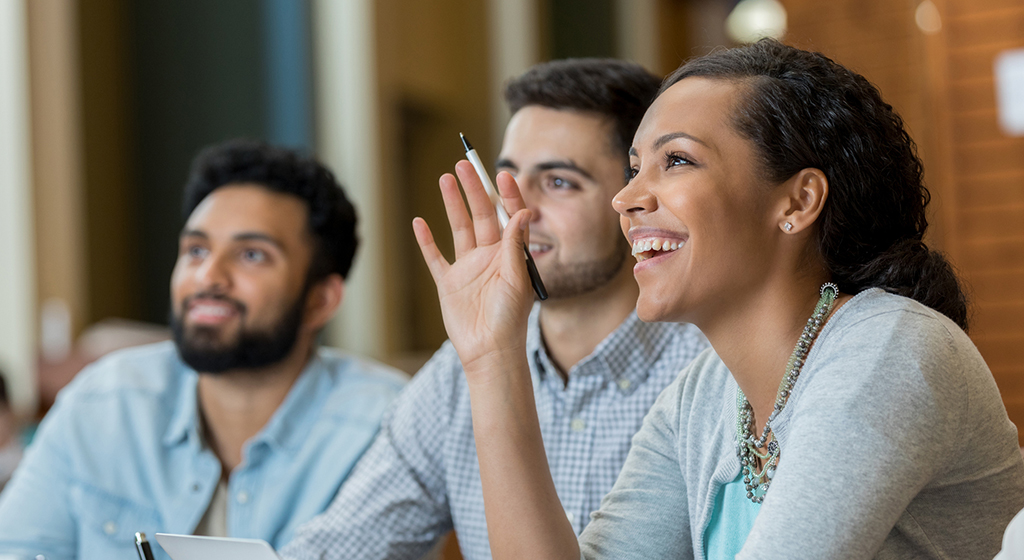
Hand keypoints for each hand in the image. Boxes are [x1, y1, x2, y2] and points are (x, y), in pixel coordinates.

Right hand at [413, 160, 534, 380]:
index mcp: (510, 255)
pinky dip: (426, 241)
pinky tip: (420, 223)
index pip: (509, 217)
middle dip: (474, 189)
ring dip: (452, 204)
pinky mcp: (448, 283)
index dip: (506, 195)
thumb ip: (516, 246)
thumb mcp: (517, 279)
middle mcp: (489, 257)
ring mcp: (467, 268)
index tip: (502, 174)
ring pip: (459, 228)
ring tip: (445, 178)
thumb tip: (523, 211)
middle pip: (481, 215)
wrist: (489, 351)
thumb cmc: (510, 319)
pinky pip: (435, 257)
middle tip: (465, 164)